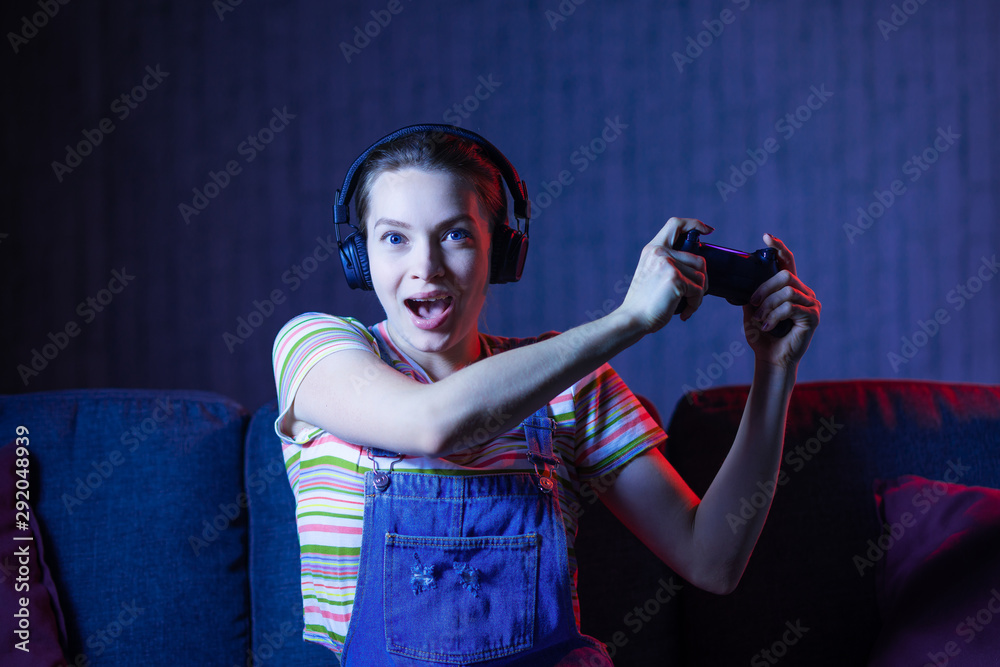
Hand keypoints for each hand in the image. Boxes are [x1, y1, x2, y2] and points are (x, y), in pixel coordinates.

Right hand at [618, 217, 713, 333]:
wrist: (633, 318)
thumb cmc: (645, 302)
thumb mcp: (653, 274)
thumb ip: (669, 263)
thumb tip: (699, 265)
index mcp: (653, 249)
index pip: (676, 224)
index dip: (695, 224)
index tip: (708, 230)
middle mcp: (660, 252)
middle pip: (699, 259)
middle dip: (703, 279)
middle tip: (695, 294)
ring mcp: (668, 264)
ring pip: (701, 277)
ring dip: (698, 295)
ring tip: (686, 305)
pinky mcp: (675, 279)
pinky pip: (698, 291)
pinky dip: (695, 304)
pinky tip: (684, 313)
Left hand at [743, 234, 820, 368]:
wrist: (770, 359)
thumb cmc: (762, 336)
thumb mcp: (752, 310)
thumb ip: (751, 294)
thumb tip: (738, 278)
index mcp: (790, 288)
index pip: (787, 263)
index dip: (778, 248)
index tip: (766, 236)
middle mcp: (804, 293)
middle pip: (785, 276)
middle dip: (764, 289)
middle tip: (753, 305)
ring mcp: (811, 304)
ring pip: (786, 292)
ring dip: (768, 306)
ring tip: (759, 320)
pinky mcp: (813, 317)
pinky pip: (790, 306)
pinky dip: (775, 316)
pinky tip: (768, 326)